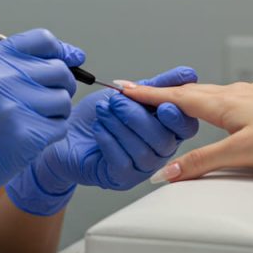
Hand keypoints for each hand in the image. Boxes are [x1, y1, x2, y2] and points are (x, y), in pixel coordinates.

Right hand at [0, 29, 83, 252]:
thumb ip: (22, 65)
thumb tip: (76, 56)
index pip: (42, 40)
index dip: (62, 50)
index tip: (71, 60)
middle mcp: (0, 77)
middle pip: (59, 70)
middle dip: (61, 86)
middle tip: (44, 102)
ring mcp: (12, 106)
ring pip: (64, 100)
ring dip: (56, 113)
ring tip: (31, 122)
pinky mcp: (25, 134)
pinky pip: (60, 126)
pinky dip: (51, 134)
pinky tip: (29, 139)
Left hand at [5, 67, 198, 214]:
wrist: (65, 134)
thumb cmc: (97, 116)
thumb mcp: (128, 94)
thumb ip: (156, 85)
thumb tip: (188, 73)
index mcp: (164, 130)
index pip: (185, 128)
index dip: (178, 117)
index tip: (163, 105)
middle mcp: (157, 152)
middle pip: (164, 140)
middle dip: (139, 117)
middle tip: (116, 101)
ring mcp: (140, 169)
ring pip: (143, 152)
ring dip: (121, 127)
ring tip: (104, 111)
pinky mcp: (120, 179)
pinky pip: (123, 163)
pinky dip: (110, 141)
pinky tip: (99, 129)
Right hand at [120, 80, 252, 182]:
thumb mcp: (242, 154)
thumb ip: (204, 163)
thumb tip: (169, 172)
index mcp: (224, 102)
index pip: (175, 97)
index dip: (147, 94)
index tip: (125, 87)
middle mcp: (238, 93)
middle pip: (193, 93)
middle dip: (167, 96)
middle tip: (146, 96)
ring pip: (217, 95)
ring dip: (195, 99)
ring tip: (183, 105)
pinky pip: (239, 99)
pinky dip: (223, 104)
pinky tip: (233, 113)